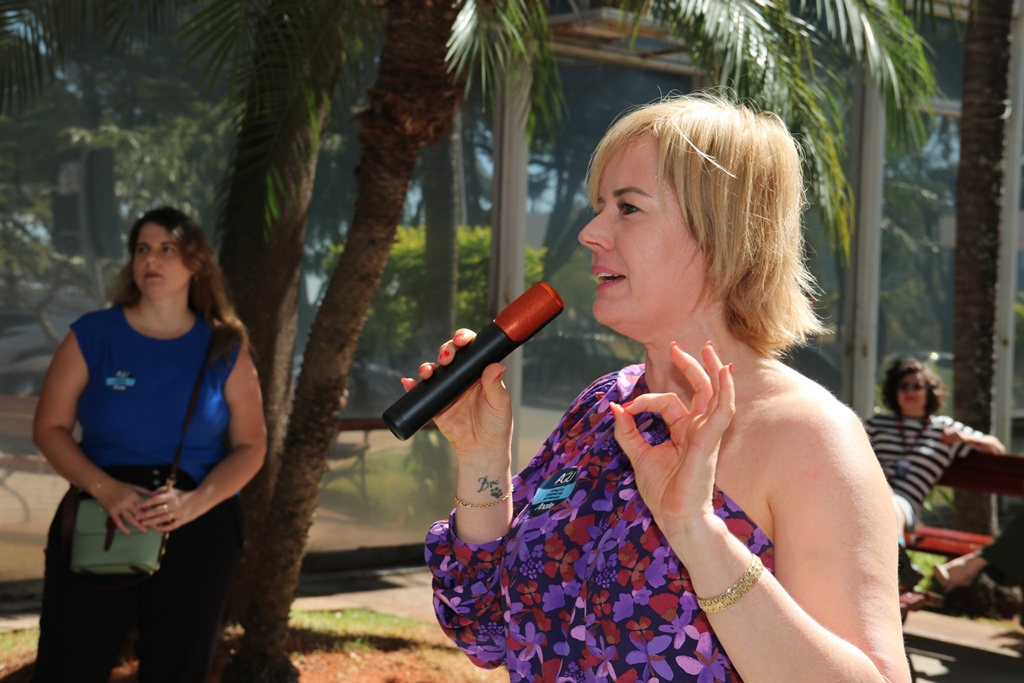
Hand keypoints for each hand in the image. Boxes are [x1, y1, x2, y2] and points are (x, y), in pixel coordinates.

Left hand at [136, 487, 193, 530]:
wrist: (201, 499)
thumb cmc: (185, 494)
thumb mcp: (174, 489)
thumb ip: (161, 490)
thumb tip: (151, 495)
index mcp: (171, 496)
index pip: (156, 499)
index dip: (146, 503)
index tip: (139, 506)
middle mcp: (174, 504)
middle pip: (156, 510)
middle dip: (145, 514)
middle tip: (137, 517)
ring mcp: (178, 513)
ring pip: (162, 519)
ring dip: (151, 522)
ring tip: (143, 523)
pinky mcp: (182, 520)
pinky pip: (171, 526)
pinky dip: (163, 528)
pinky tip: (156, 529)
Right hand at [401, 328, 512, 461]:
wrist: (482, 449)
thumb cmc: (497, 424)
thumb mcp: (500, 404)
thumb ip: (495, 386)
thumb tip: (496, 366)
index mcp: (479, 370)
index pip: (470, 348)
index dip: (464, 339)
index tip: (461, 339)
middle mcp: (462, 376)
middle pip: (449, 354)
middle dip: (445, 351)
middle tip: (446, 358)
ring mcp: (447, 388)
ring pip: (434, 370)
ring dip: (427, 367)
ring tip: (427, 373)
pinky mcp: (435, 403)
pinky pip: (421, 392)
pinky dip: (412, 386)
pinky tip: (408, 383)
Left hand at [610, 342, 734, 541]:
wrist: (676, 518)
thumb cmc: (663, 492)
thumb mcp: (639, 456)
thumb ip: (627, 431)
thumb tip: (615, 406)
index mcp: (682, 431)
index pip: (667, 402)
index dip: (644, 401)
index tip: (626, 409)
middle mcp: (697, 429)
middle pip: (699, 390)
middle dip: (690, 366)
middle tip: (677, 345)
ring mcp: (706, 435)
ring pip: (715, 395)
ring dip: (712, 371)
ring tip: (710, 350)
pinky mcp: (710, 442)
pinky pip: (721, 412)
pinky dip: (724, 392)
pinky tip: (724, 374)